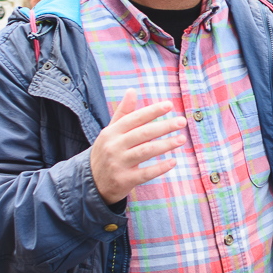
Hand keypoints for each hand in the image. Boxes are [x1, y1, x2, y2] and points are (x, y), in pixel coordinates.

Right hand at [90, 89, 186, 204]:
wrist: (90, 182)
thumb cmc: (106, 151)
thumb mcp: (110, 131)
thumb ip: (123, 112)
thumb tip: (132, 90)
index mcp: (112, 132)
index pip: (134, 118)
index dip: (152, 111)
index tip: (169, 105)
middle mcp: (114, 146)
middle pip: (143, 133)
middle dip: (164, 126)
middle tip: (182, 121)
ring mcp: (119, 164)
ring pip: (146, 151)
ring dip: (166, 145)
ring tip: (182, 139)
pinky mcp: (124, 180)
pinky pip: (146, 173)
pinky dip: (160, 167)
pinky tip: (173, 161)